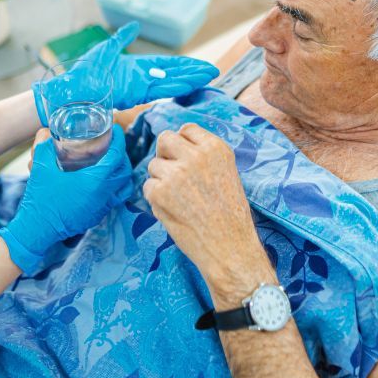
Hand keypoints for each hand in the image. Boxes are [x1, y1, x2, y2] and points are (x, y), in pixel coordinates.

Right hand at [0, 126, 131, 271]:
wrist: (36, 230)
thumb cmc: (40, 199)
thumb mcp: (40, 167)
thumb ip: (44, 146)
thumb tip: (47, 132)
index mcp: (94, 181)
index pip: (117, 157)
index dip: (120, 141)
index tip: (117, 132)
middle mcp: (103, 195)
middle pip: (125, 172)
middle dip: (123, 157)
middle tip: (113, 146)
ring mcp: (101, 208)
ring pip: (122, 188)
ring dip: (121, 174)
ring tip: (111, 164)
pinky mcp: (96, 216)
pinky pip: (113, 200)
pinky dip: (113, 188)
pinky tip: (100, 182)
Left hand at [32, 23, 219, 123]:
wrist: (74, 88)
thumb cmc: (86, 71)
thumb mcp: (107, 48)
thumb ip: (122, 38)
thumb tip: (134, 25)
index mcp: (138, 67)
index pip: (167, 65)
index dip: (184, 65)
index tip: (200, 65)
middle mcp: (143, 78)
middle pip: (174, 74)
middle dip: (193, 73)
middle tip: (213, 71)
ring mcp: (141, 86)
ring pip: (172, 82)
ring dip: (191, 79)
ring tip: (209, 76)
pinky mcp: (137, 93)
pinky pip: (161, 88)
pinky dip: (177, 85)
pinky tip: (191, 82)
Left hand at [143, 124, 276, 299]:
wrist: (229, 247)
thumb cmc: (230, 216)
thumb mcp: (226, 173)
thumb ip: (204, 157)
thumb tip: (176, 149)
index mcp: (216, 148)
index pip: (187, 129)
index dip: (182, 144)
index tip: (183, 157)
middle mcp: (195, 155)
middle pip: (165, 139)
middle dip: (165, 154)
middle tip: (172, 173)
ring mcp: (176, 173)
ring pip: (154, 165)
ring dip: (161, 180)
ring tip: (180, 200)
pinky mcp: (160, 192)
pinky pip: (148, 187)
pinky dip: (156, 199)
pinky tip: (174, 211)